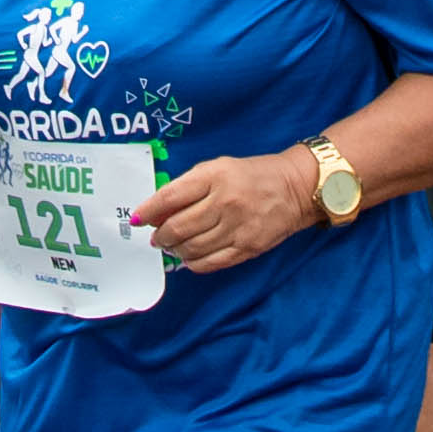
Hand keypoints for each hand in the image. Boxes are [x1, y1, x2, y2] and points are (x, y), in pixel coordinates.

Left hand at [137, 146, 326, 273]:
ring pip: (191, 248)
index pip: (170, 197)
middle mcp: (225, 202)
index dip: (148, 211)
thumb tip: (158, 211)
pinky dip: (194, 263)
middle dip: (160, 236)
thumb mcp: (218, 168)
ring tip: (173, 246)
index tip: (137, 219)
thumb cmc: (251, 175)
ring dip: (175, 250)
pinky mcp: (247, 247)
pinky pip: (210, 263)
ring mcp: (237, 227)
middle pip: (178, 227)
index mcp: (215, 176)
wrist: (296, 187)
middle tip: (156, 237)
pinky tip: (190, 257)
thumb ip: (188, 186)